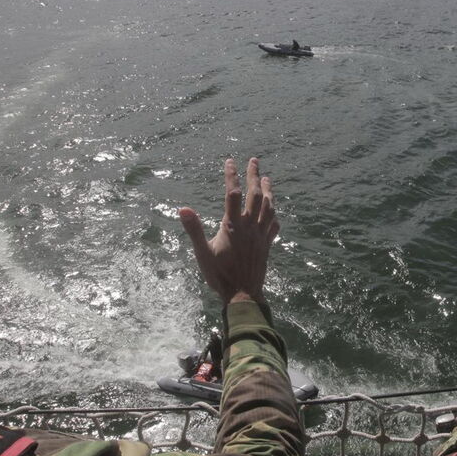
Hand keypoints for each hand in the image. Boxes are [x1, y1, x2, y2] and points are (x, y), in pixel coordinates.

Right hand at [179, 158, 279, 303]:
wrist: (243, 295)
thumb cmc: (220, 276)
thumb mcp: (202, 253)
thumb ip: (194, 230)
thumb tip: (183, 209)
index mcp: (233, 226)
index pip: (233, 194)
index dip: (232, 176)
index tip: (230, 161)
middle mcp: (250, 227)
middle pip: (255, 195)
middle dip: (254, 175)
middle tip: (254, 160)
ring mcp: (261, 235)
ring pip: (269, 207)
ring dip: (268, 191)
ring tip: (267, 179)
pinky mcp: (267, 245)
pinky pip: (274, 225)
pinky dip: (274, 214)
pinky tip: (273, 211)